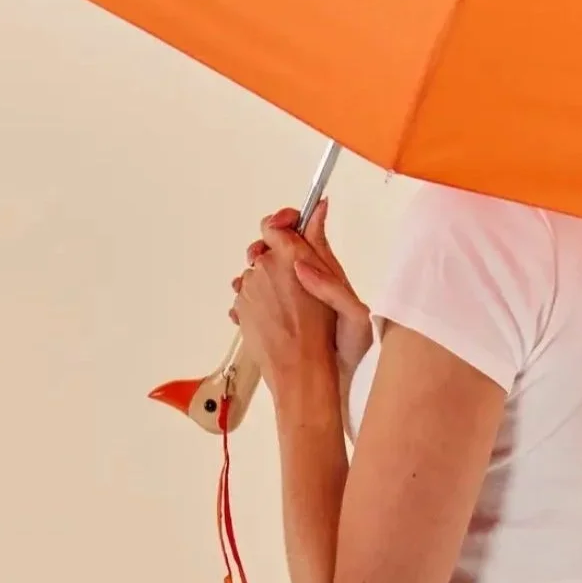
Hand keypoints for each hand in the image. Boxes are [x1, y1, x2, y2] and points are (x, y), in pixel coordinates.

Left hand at [231, 200, 372, 377]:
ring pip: (255, 275)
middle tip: (297, 277)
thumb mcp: (340, 287)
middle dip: (278, 257)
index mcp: (289, 257)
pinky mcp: (240, 311)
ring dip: (269, 282)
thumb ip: (321, 242)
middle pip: (263, 250)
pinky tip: (278, 316)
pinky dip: (260, 301)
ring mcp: (248, 291)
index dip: (283, 224)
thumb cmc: (327, 335)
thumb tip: (320, 208)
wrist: (302, 374)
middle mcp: (263, 269)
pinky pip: (248, 296)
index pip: (273, 225)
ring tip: (290, 304)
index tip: (293, 227)